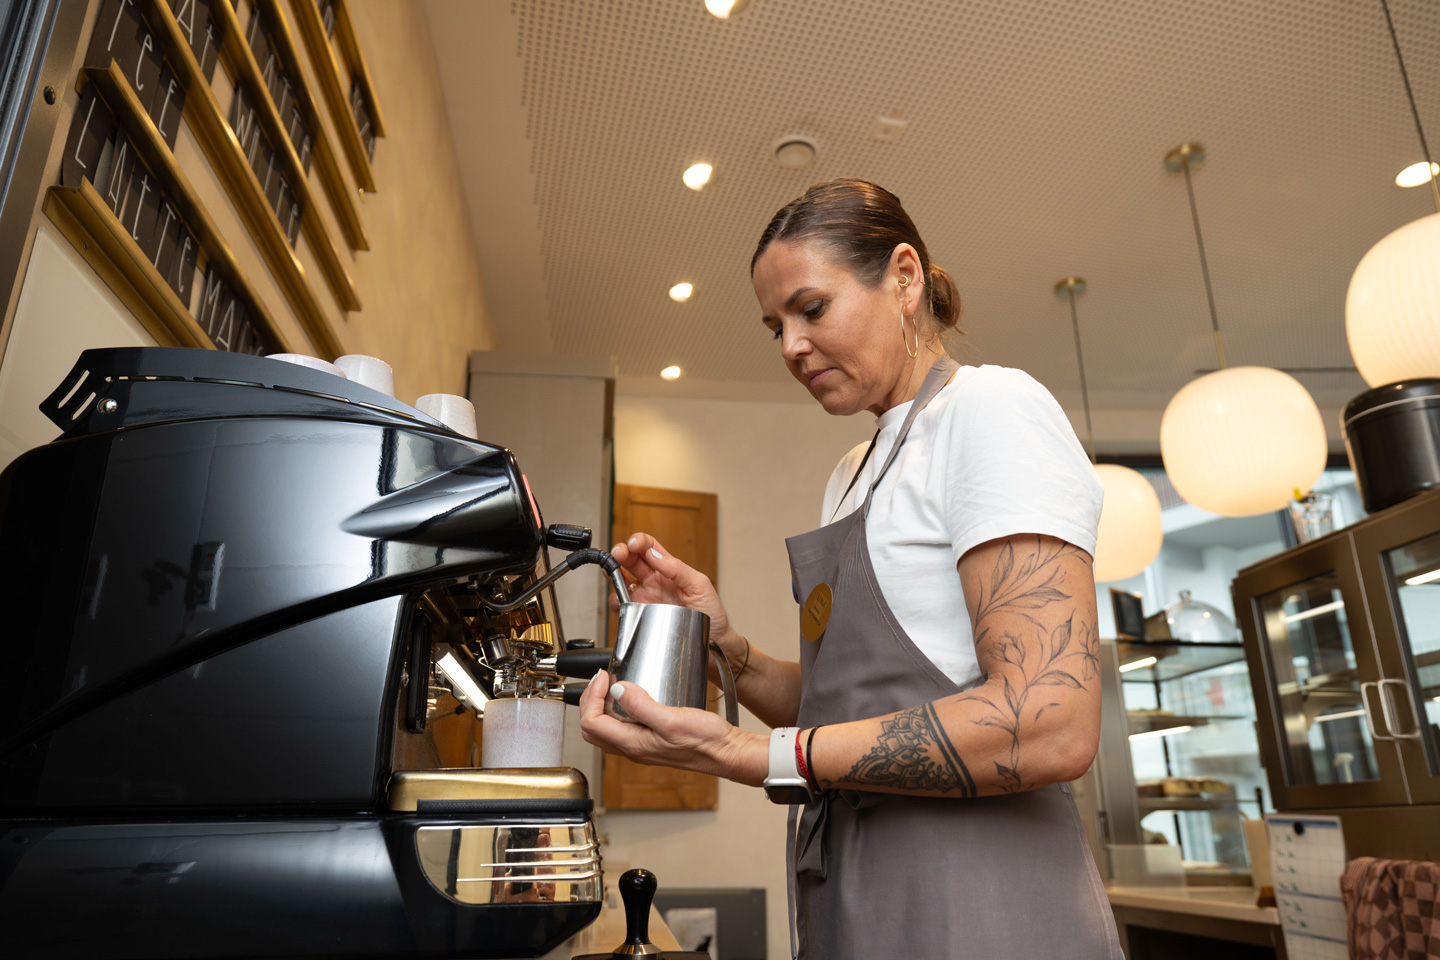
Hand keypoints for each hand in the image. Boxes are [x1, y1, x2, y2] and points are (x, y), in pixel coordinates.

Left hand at [577, 672, 765, 786]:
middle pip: (593, 730)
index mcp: (633, 745)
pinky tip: (633, 696)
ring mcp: (642, 746)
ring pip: (606, 730)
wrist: (727, 753)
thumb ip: (641, 706)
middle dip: (590, 702)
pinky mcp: (652, 741)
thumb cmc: (705, 741)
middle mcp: (634, 749)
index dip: (591, 698)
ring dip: (602, 707)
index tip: (603, 678)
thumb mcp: (672, 719)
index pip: (592, 724)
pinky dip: (618, 711)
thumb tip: (617, 690)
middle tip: (601, 680)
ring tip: (611, 685)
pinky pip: (623, 728)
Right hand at [610, 533, 738, 649]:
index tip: (634, 543)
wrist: (713, 644)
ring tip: (613, 571)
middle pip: (632, 560)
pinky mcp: (640, 615)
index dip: (640, 542)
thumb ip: (678, 568)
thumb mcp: (700, 585)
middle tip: (619, 553)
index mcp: (670, 570)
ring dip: (614, 572)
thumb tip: (655, 554)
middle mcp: (655, 582)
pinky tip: (619, 597)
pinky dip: (614, 599)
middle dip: (622, 552)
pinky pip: (621, 605)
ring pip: (622, 580)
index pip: (650, 548)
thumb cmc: (711, 614)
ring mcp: (646, 598)